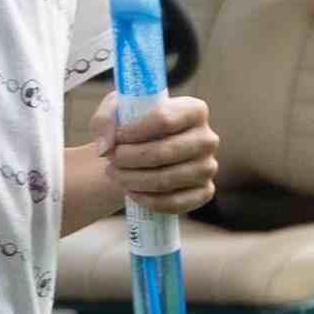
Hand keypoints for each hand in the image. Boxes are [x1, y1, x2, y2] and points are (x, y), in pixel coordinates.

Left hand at [106, 93, 219, 218]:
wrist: (145, 154)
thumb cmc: (133, 128)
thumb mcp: (116, 111)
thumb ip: (105, 119)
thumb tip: (106, 147)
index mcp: (194, 110)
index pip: (164, 120)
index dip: (133, 131)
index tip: (115, 138)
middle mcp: (208, 138)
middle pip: (165, 152)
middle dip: (129, 158)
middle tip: (111, 159)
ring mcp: (208, 167)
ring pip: (166, 179)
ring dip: (132, 180)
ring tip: (115, 174)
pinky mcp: (205, 192)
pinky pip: (175, 203)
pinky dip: (148, 201)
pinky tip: (131, 192)